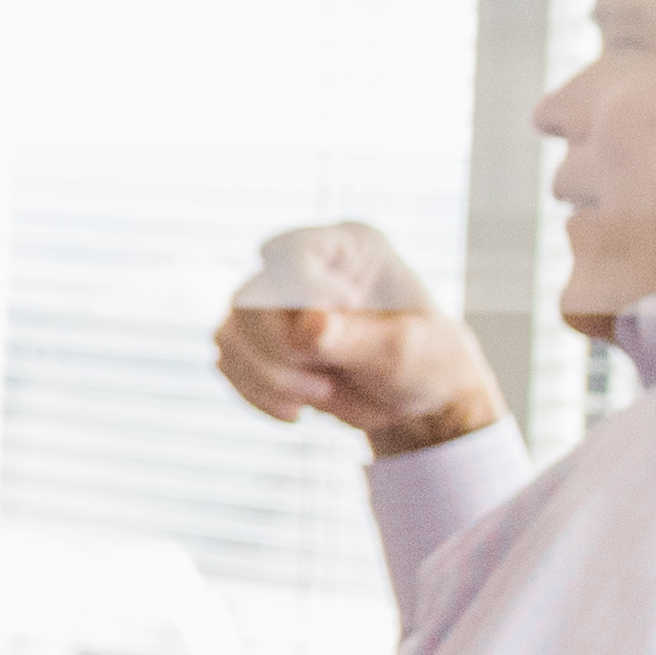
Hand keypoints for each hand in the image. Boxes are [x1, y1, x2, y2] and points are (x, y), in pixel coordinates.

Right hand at [211, 221, 501, 452]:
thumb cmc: (427, 365)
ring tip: (325, 396)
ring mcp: (272, 303)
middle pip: (250, 301)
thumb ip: (356, 338)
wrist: (418, 400)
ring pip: (230, 336)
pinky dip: (260, 394)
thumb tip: (304, 327)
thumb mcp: (407, 353)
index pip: (291, 251)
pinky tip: (299, 407)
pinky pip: (228, 364)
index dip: (300, 292)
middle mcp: (303, 267)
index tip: (344, 321)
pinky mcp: (253, 339)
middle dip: (284, 356)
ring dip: (274, 382)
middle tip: (327, 385)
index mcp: (351, 247)